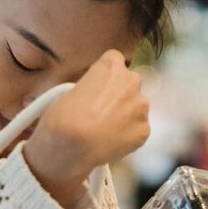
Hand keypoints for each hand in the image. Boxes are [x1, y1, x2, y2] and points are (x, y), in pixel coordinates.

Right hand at [23, 52, 149, 208]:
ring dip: (126, 115)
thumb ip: (91, 86)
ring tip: (107, 131)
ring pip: (137, 107)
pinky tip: (113, 142)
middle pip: (130, 84)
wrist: (71, 147)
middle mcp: (131, 81)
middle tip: (102, 112)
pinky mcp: (145, 130)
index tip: (99, 88)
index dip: (106, 76)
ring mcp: (141, 107)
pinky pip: (138, 130)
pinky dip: (129, 135)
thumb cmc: (62, 117)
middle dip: (120, 94)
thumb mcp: (70, 89)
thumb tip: (94, 97)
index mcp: (111, 66)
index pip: (115, 60)